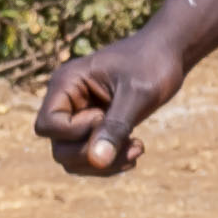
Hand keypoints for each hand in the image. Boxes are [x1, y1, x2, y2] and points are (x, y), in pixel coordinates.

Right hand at [35, 31, 184, 176]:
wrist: (169, 53)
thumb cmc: (152, 64)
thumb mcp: (137, 95)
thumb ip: (115, 127)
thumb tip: (97, 161)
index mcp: (65, 84)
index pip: (48, 126)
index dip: (75, 133)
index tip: (105, 116)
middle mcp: (66, 101)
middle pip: (59, 148)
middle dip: (94, 155)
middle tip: (133, 144)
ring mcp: (79, 115)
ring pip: (74, 158)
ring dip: (104, 164)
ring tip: (138, 148)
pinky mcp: (95, 126)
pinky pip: (91, 156)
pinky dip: (111, 160)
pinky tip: (136, 147)